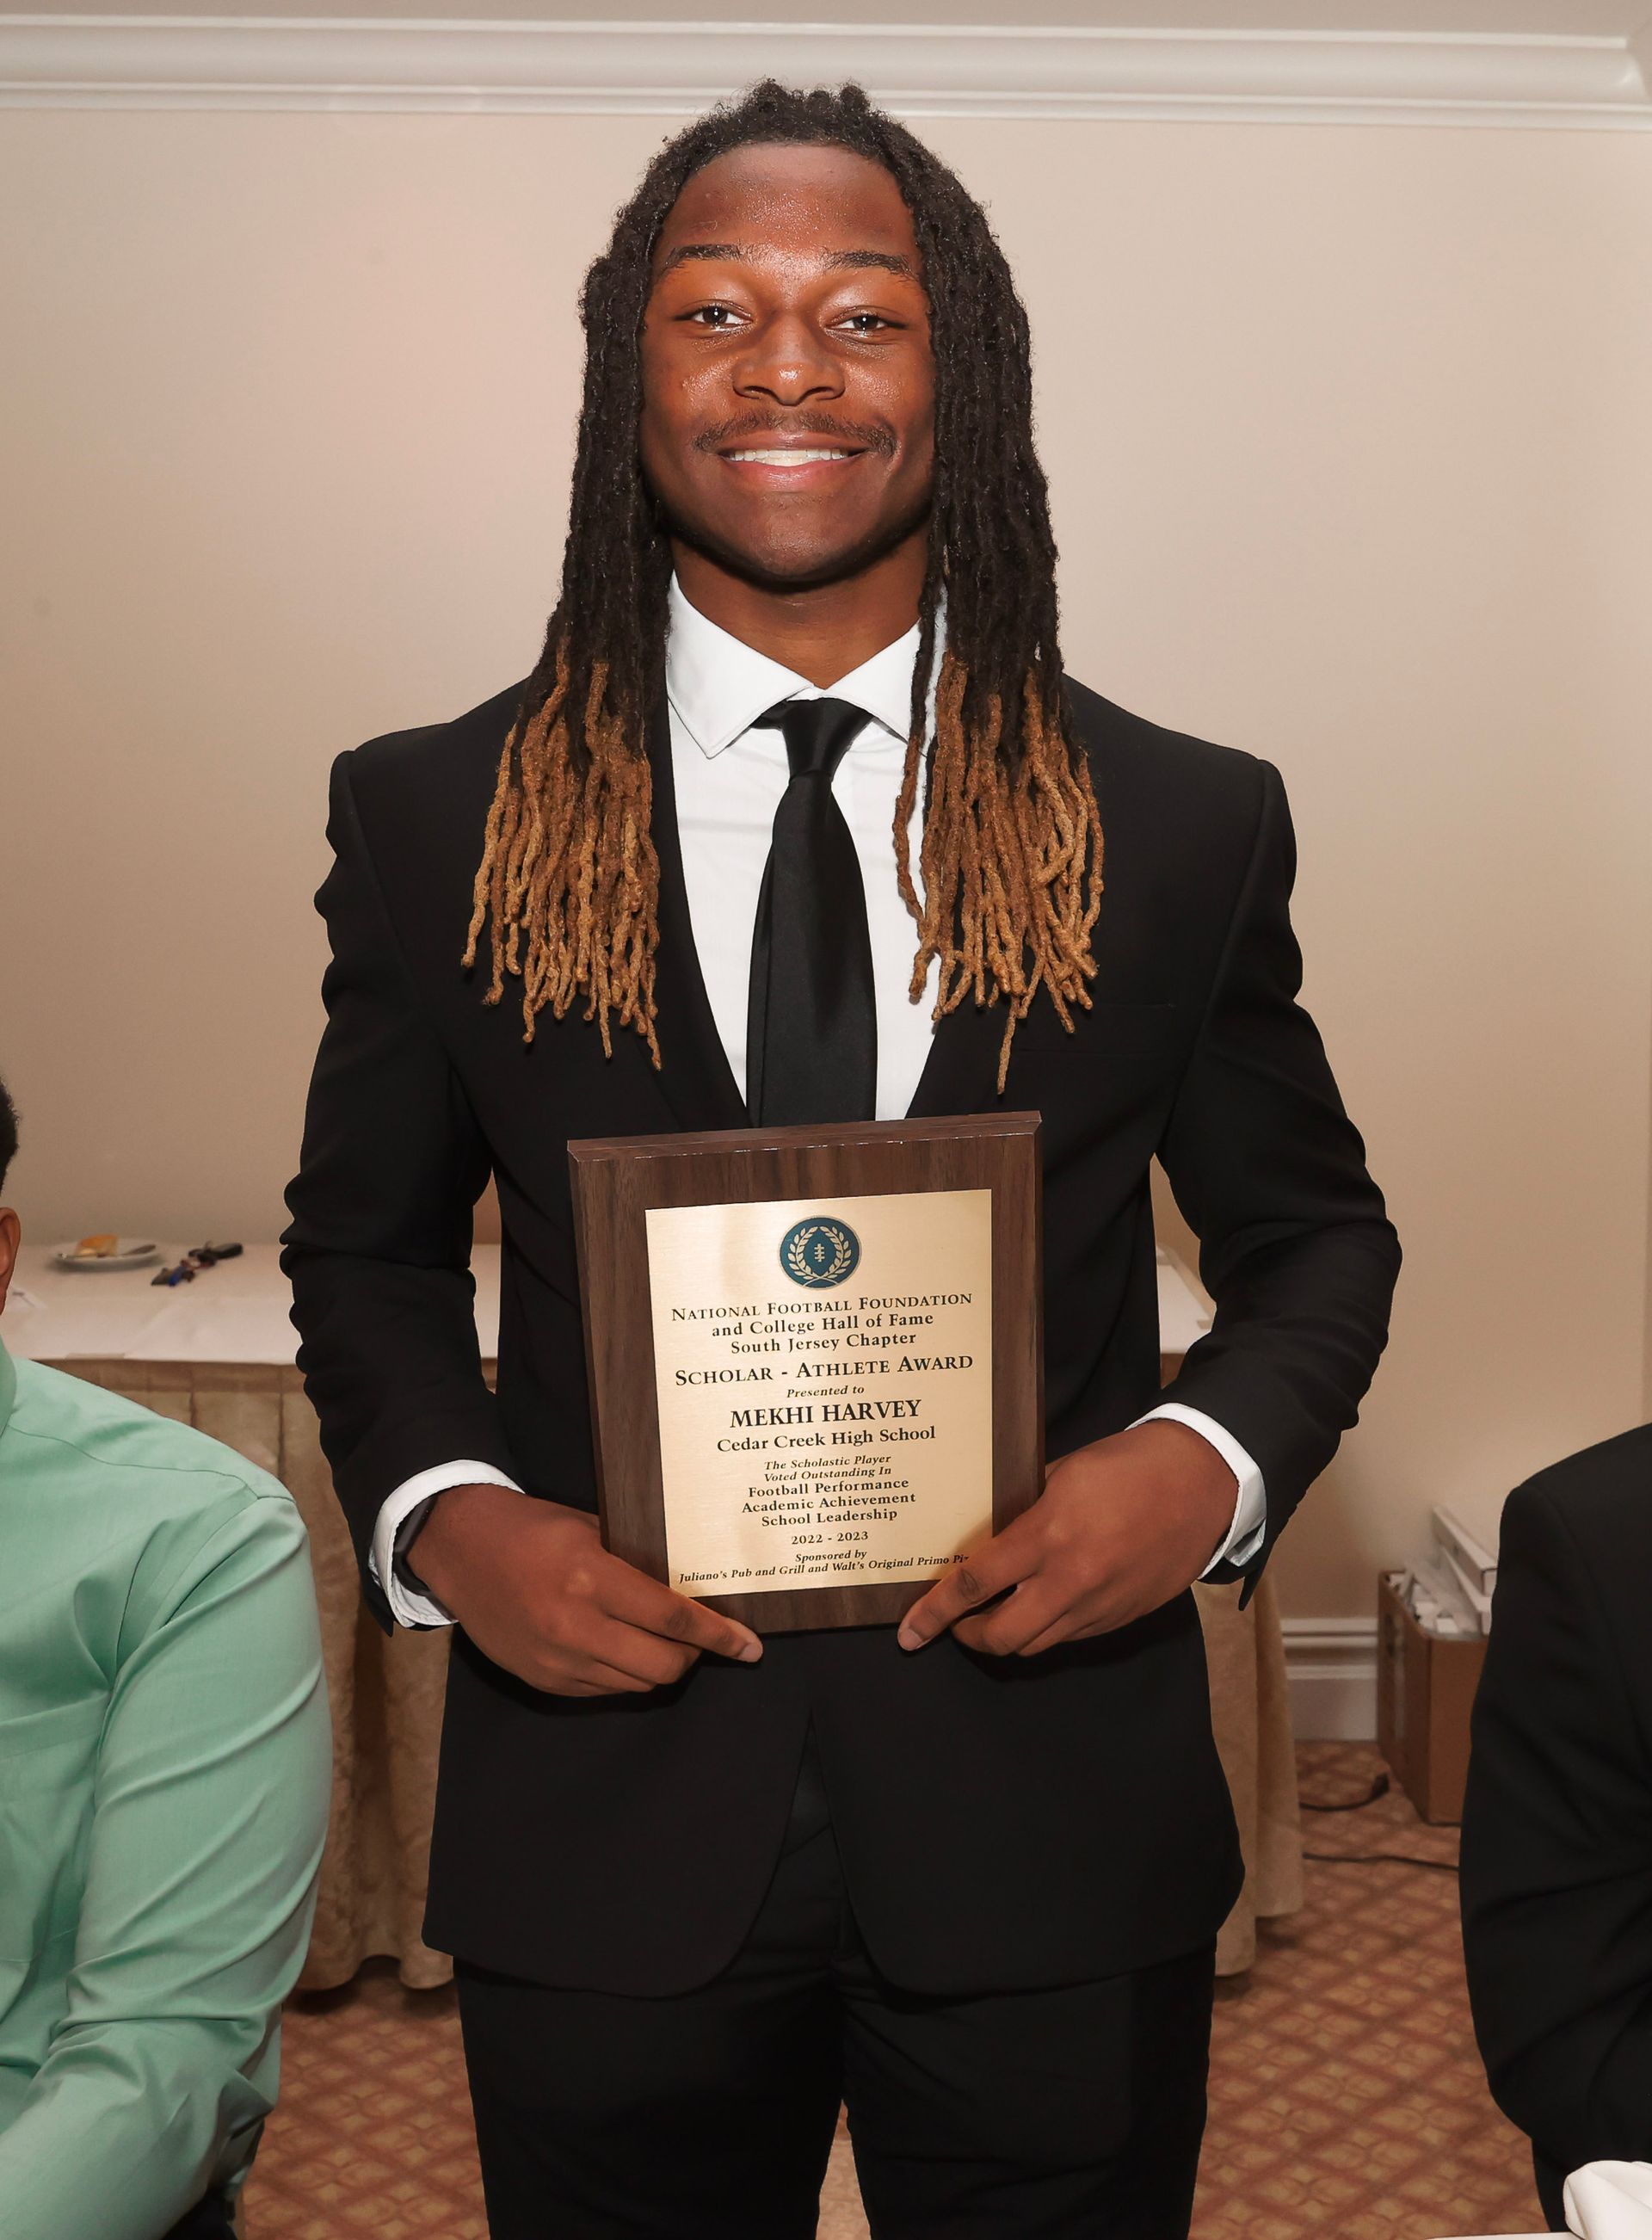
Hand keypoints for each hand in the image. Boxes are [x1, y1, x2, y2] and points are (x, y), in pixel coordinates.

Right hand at [411, 1483, 762, 1695]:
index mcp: (591, 1579)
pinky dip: (624, 1674)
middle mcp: (575, 1627)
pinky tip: (622, 1648)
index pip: (673, 1619)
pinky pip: (603, 1690)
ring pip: (637, 1683)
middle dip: (693, 1654)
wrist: (460, 1548)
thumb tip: (688, 1584)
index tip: (749, 1646)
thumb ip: (636, 1559)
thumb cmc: (530, 1528)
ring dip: (660, 1665)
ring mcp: (556, 1661)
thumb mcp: (590, 1527)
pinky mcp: (542, 1680)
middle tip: (698, 1636)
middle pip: (663, 1663)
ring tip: (661, 1641)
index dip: (718, 1635)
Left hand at [896, 1420, 1237, 1657]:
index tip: (910, 1632)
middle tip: (955, 1624)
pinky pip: (1071, 1636)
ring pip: (1036, 1645)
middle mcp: (1071, 1580)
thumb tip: (987, 1532)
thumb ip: (1023, 1507)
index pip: (974, 1586)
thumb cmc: (1129, 1466)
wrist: (1202, 1482)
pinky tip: (1042, 1604)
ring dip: (1008, 1637)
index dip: (934, 1613)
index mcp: (1049, 1535)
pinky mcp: (1122, 1617)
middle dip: (968, 1637)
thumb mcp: (1063, 1473)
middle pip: (1002, 1637)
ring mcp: (1099, 1605)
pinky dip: (1047, 1628)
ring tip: (993, 1616)